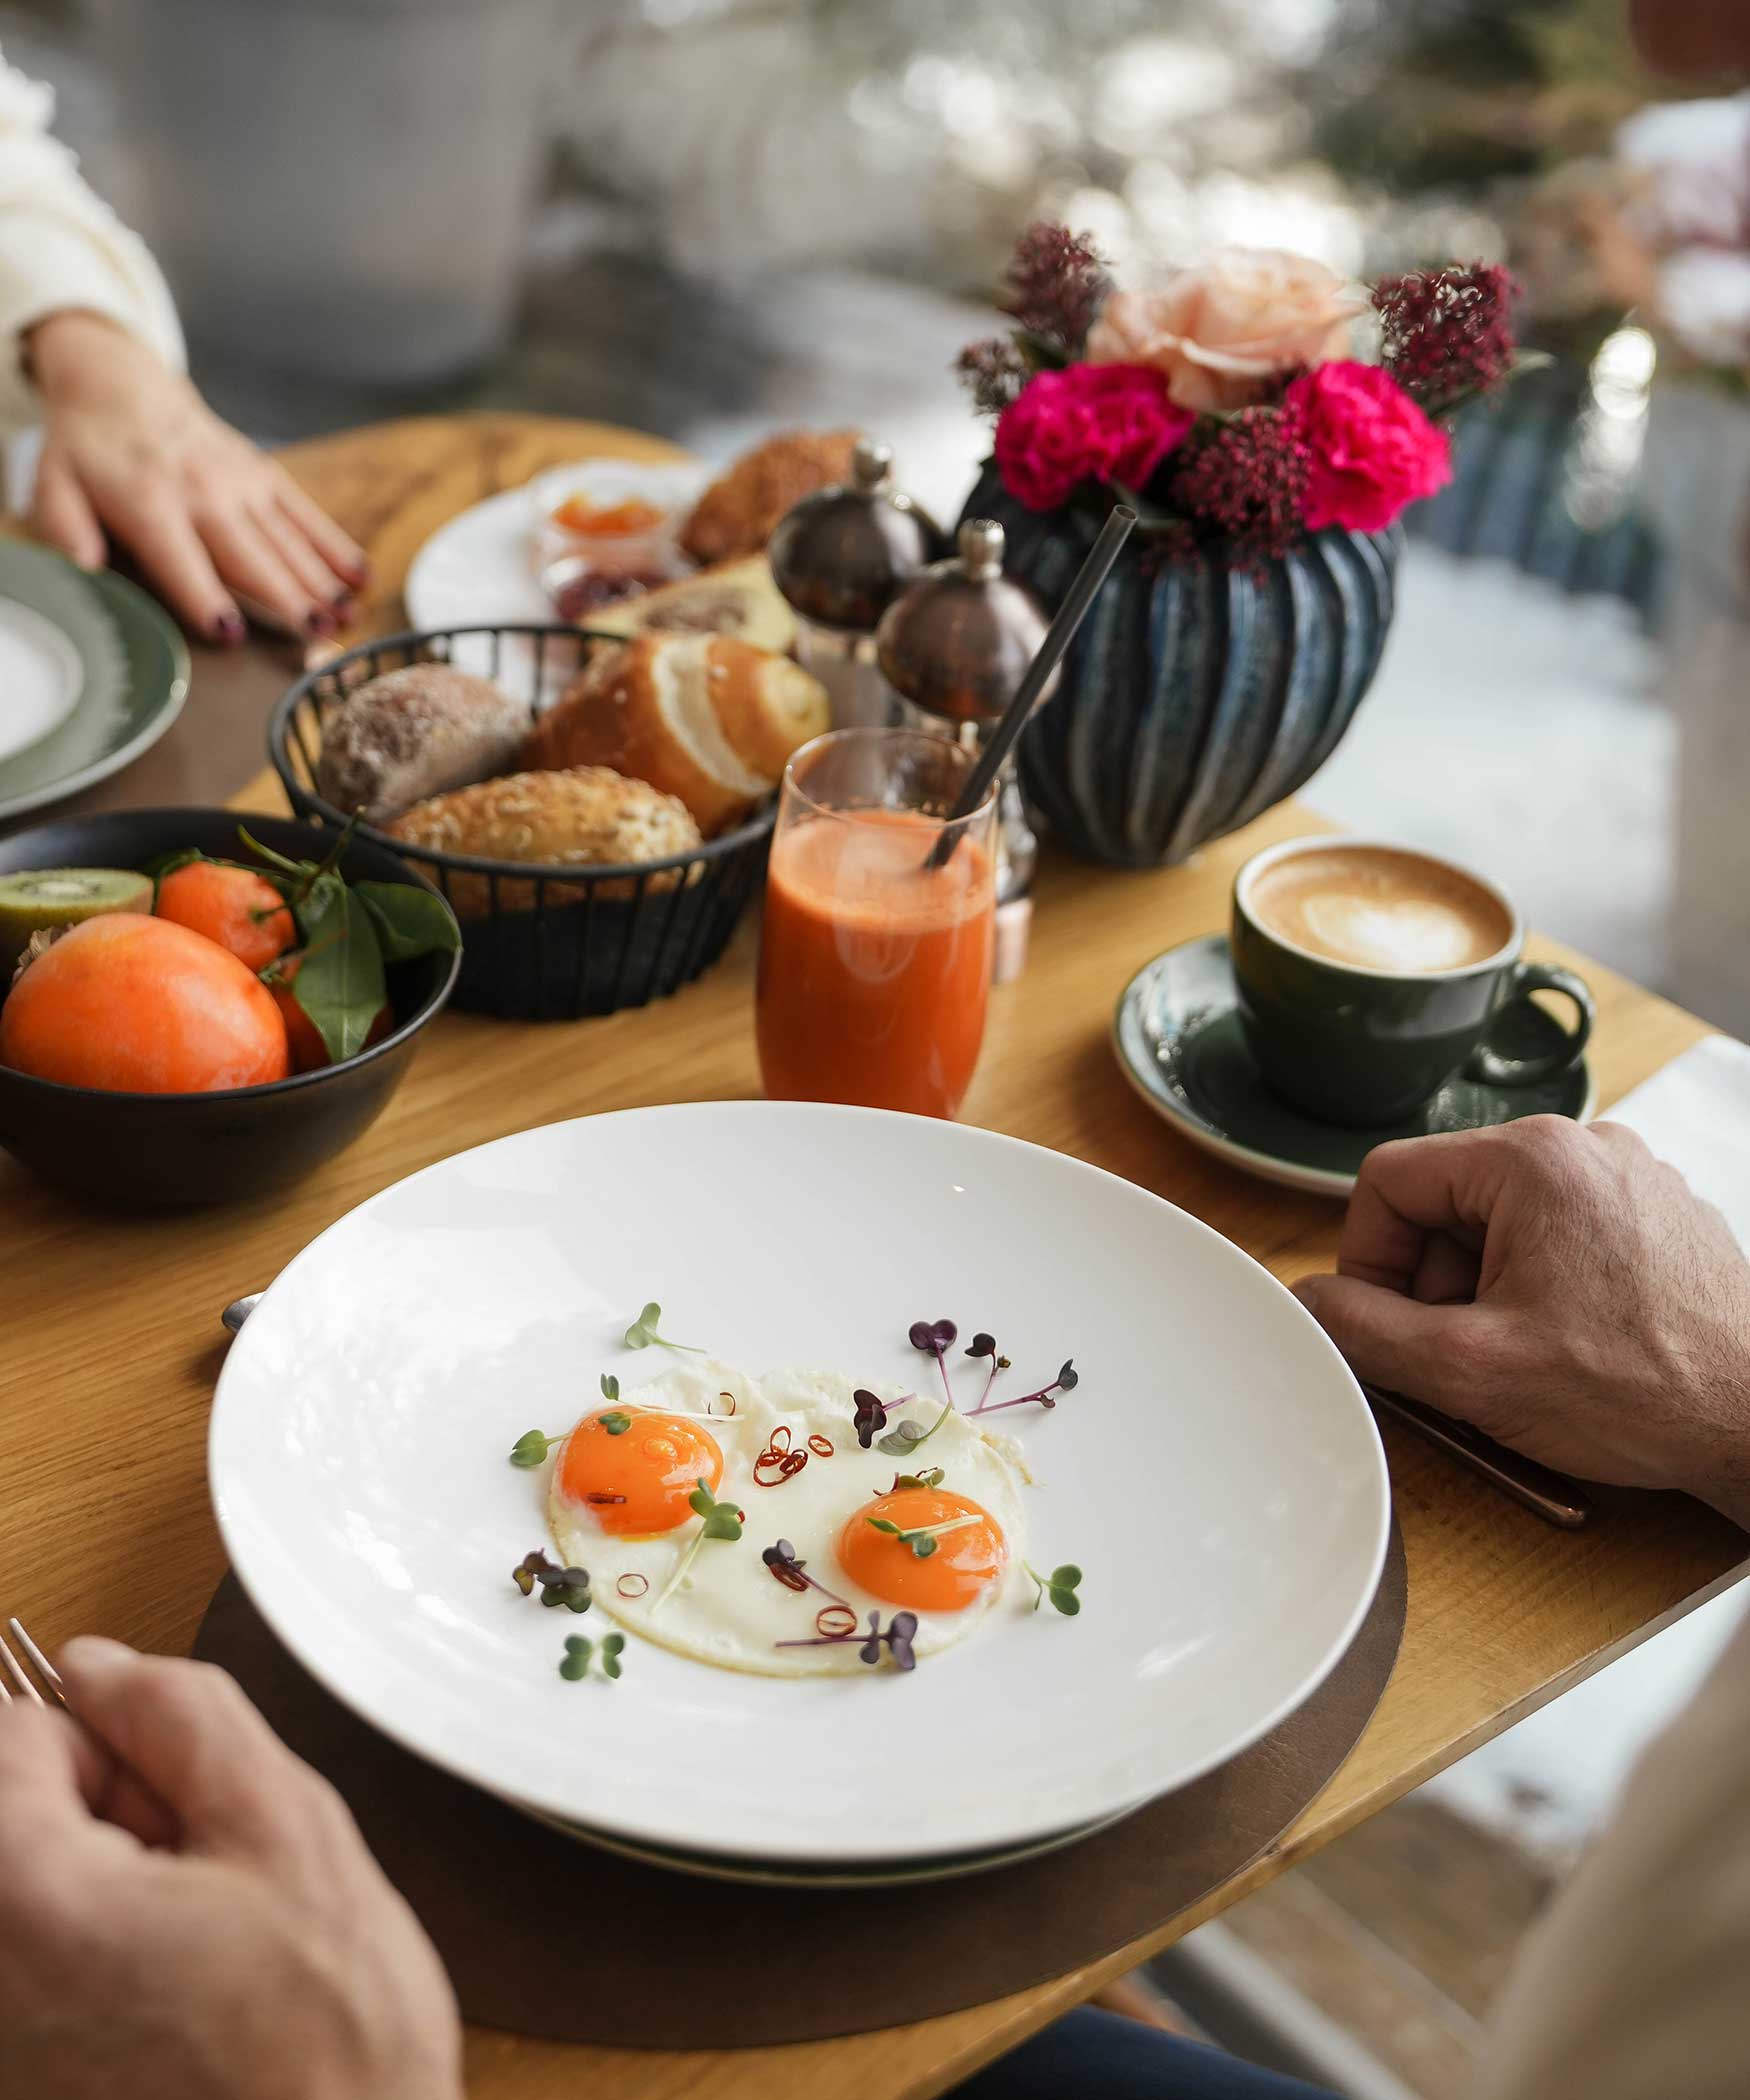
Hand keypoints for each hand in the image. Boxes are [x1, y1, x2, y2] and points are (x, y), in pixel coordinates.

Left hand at [0, 1639, 461, 2099]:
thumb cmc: (329, 2050)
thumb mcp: (288, 1830)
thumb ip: (185, 1714)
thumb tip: (104, 1665)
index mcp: (23, 1896)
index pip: (15, 1730)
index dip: (116, 1746)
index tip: (180, 1803)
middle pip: (17, 1816)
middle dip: (113, 1821)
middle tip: (209, 1884)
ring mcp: (4, 2041)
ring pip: (41, 1893)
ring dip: (116, 1897)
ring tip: (206, 1956)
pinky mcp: (30, 2080)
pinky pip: (49, 1973)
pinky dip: (108, 1969)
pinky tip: (184, 2010)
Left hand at [25, 310, 366, 644]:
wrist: (120, 384)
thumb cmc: (87, 451)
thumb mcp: (53, 484)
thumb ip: (65, 529)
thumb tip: (81, 572)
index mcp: (147, 501)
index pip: (179, 557)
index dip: (203, 595)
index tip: (229, 631)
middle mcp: (202, 492)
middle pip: (249, 554)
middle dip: (285, 595)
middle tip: (314, 633)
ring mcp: (240, 483)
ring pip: (286, 540)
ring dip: (320, 581)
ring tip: (346, 619)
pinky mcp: (263, 476)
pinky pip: (305, 514)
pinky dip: (335, 546)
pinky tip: (361, 578)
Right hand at [1291, 1117, 1749, 1526]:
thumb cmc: (1645, 1390)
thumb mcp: (1471, 1369)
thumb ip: (1365, 1330)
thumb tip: (1309, 1304)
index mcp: (1531, 1157)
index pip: (1387, 1179)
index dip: (1368, 1261)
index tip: (1388, 1324)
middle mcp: (1584, 1148)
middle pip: (1445, 1202)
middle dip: (1434, 1285)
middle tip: (1460, 1355)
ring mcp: (1628, 1180)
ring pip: (1500, 1225)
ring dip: (1485, 1294)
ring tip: (1520, 1360)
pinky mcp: (1656, 1219)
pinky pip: (1558, 1240)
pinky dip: (1541, 1294)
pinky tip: (1568, 1353)